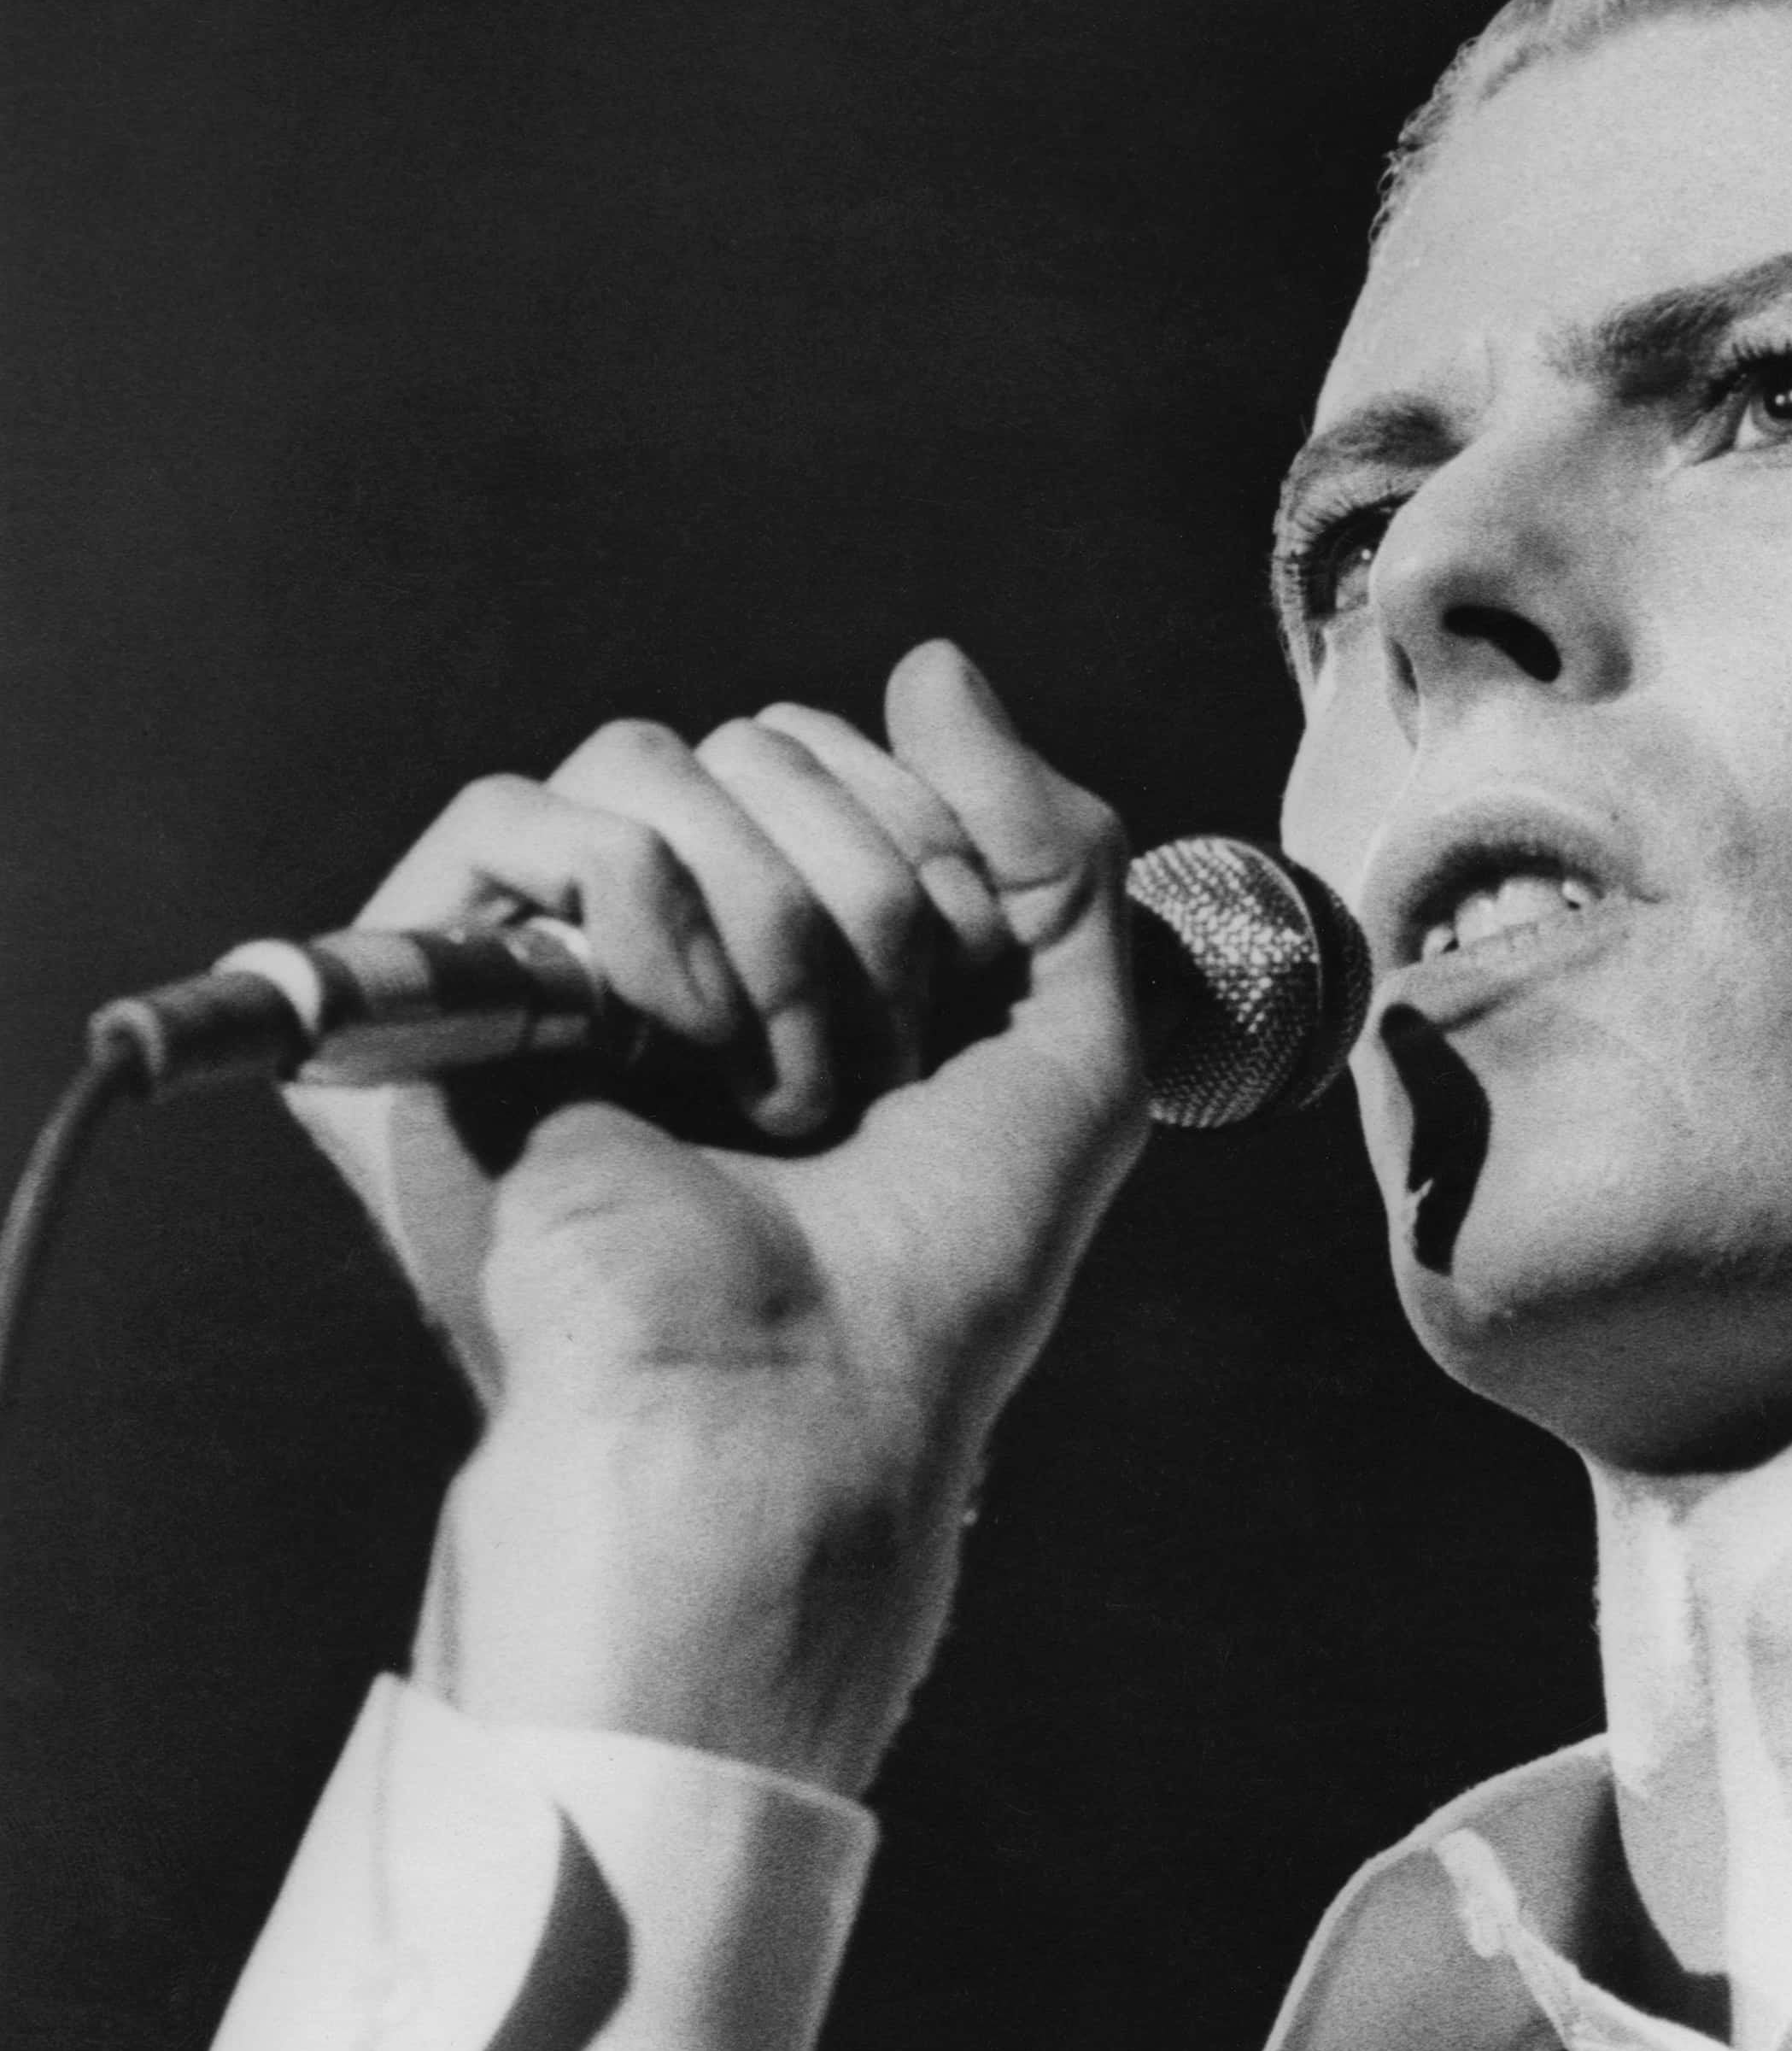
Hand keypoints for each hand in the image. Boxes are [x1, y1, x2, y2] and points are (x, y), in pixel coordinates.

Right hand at [291, 641, 1148, 1790]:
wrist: (808, 1388)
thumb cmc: (944, 1255)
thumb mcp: (1077, 1038)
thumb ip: (1053, 841)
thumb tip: (930, 662)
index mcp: (817, 939)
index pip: (865, 753)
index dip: (943, 866)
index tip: (949, 1028)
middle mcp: (690, 931)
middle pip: (770, 739)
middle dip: (867, 905)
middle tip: (856, 1083)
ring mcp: (569, 951)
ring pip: (660, 759)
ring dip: (770, 932)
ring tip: (765, 1087)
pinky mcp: (456, 985)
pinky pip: (525, 813)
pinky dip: (638, 916)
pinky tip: (664, 1046)